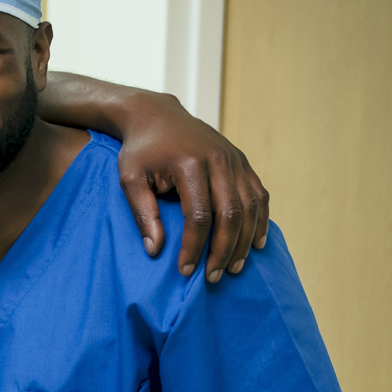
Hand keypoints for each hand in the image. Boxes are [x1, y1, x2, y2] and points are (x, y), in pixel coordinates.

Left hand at [114, 95, 269, 282]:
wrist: (157, 115)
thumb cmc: (140, 151)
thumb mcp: (130, 179)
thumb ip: (143, 214)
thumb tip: (156, 251)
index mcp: (190, 164)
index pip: (200, 216)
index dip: (195, 247)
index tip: (185, 271)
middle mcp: (219, 160)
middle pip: (231, 215)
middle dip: (223, 250)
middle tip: (214, 277)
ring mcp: (235, 159)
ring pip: (251, 207)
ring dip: (245, 241)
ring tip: (235, 267)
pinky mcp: (242, 161)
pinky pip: (259, 194)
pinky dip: (261, 220)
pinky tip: (255, 242)